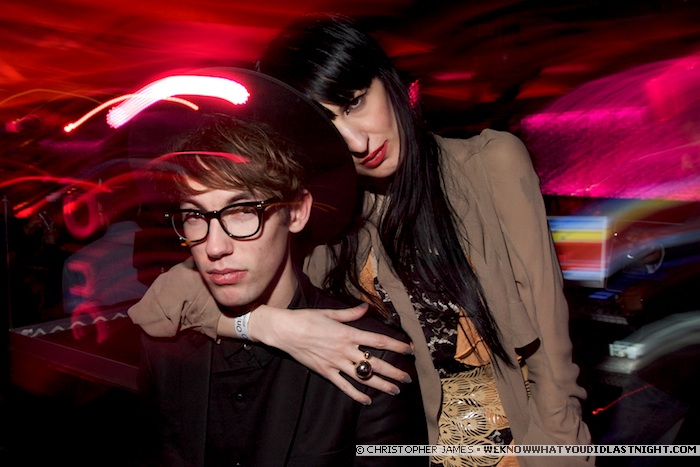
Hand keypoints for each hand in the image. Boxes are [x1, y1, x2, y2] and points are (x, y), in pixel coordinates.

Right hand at [249, 303, 413, 404]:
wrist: (284, 331)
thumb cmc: (306, 318)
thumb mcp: (330, 312)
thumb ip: (350, 313)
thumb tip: (366, 307)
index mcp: (348, 333)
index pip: (378, 340)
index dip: (395, 346)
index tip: (409, 350)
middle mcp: (344, 350)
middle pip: (375, 363)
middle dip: (394, 372)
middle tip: (408, 379)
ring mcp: (335, 363)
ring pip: (363, 377)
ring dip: (381, 385)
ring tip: (395, 391)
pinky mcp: (326, 372)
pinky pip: (344, 386)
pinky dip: (356, 395)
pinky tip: (367, 400)